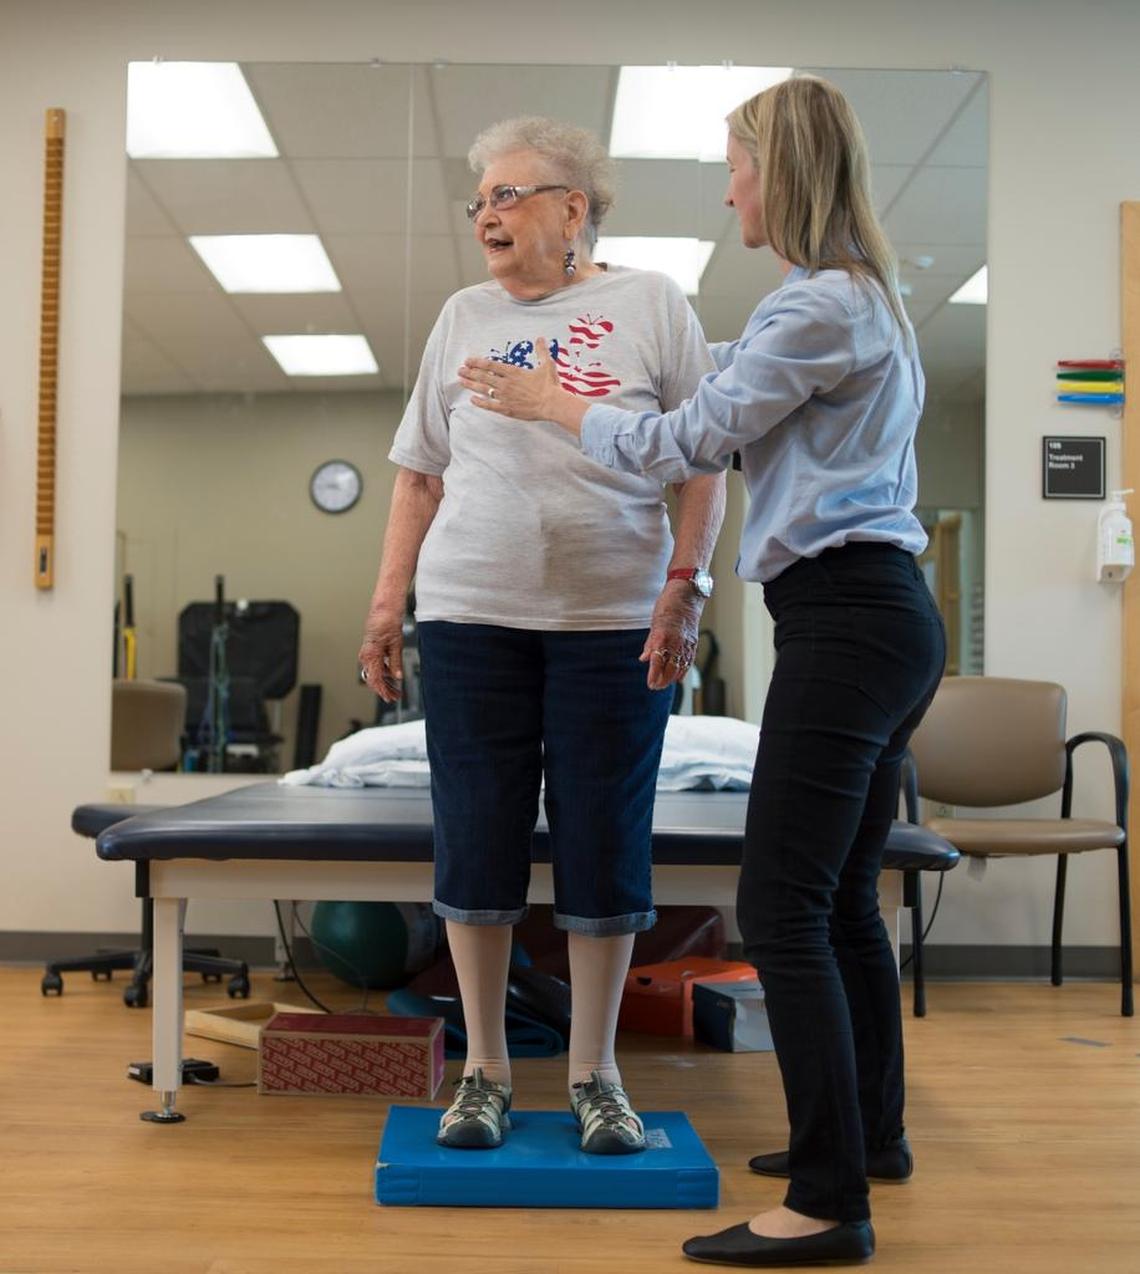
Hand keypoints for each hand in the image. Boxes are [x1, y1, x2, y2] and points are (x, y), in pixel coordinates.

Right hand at [358, 606, 404, 703]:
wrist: (383, 609)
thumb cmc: (388, 622)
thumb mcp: (396, 645)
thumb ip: (396, 663)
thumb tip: (398, 677)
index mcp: (371, 655)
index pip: (376, 680)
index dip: (383, 691)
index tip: (391, 698)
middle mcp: (365, 656)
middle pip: (373, 680)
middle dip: (385, 690)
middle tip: (396, 696)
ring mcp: (366, 654)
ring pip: (374, 674)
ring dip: (384, 683)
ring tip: (396, 689)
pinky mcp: (369, 651)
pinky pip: (374, 667)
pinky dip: (383, 673)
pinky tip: (392, 676)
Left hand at [459, 339, 584, 434]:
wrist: (552, 404)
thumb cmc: (550, 385)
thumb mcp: (547, 364)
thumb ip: (541, 351)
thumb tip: (540, 338)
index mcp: (513, 372)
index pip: (490, 365)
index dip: (477, 362)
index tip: (468, 361)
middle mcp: (506, 383)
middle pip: (483, 376)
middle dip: (470, 373)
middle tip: (460, 370)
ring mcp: (505, 397)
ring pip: (484, 390)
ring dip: (471, 385)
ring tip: (461, 381)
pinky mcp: (507, 409)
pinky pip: (490, 406)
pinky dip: (480, 403)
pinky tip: (472, 400)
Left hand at [640, 584, 701, 690]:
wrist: (687, 594)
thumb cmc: (668, 605)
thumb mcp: (654, 623)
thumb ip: (650, 643)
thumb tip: (644, 659)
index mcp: (663, 635)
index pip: (657, 660)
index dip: (654, 674)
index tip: (650, 684)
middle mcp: (677, 641)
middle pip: (670, 668)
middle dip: (662, 680)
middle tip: (655, 686)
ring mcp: (687, 642)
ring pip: (681, 667)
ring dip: (672, 678)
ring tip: (664, 684)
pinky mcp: (693, 642)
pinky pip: (689, 661)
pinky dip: (683, 670)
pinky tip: (678, 676)